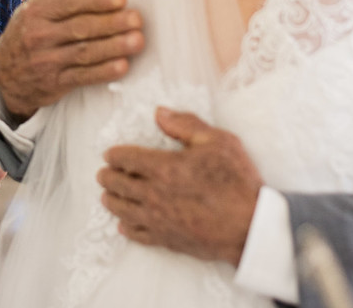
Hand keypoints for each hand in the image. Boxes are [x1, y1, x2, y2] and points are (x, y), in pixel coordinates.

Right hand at [0, 0, 144, 120]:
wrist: (5, 77)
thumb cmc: (26, 32)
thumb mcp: (36, 3)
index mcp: (38, 13)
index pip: (71, 5)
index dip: (97, 1)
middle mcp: (40, 36)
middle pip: (80, 29)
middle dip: (111, 24)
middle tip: (138, 19)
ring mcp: (46, 62)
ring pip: (84, 53)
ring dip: (113, 48)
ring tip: (137, 41)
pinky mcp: (54, 84)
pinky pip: (81, 77)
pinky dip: (102, 72)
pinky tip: (122, 66)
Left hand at [97, 107, 262, 265]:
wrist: (250, 227)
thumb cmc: (236, 181)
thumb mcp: (217, 141)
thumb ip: (185, 124)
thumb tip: (159, 113)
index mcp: (163, 167)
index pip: (125, 158)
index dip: (113, 155)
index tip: (108, 154)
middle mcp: (154, 194)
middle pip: (118, 185)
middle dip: (107, 177)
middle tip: (103, 174)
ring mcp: (158, 219)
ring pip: (123, 210)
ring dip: (111, 201)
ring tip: (107, 197)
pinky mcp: (167, 239)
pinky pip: (138, 235)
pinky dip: (127, 228)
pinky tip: (124, 225)